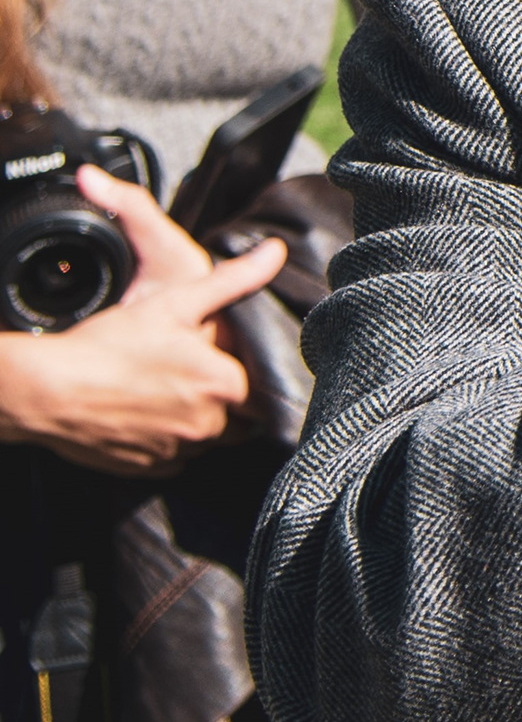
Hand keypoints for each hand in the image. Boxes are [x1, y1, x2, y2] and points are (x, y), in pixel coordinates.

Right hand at [0, 172, 285, 473]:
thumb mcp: (176, 303)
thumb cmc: (110, 345)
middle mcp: (209, 426)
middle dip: (224, 399)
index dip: (244, 372)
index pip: (260, 386)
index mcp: (227, 386)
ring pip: (205, 439)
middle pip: (238, 418)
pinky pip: (173, 458)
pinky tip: (145, 415)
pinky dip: (167, 441)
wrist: (47, 390)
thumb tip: (276, 252)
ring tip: (166, 393)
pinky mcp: (147, 469)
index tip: (225, 361)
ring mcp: (176, 452)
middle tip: (192, 375)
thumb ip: (233, 280)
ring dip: (196, 422)